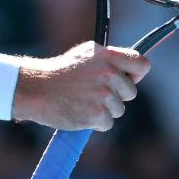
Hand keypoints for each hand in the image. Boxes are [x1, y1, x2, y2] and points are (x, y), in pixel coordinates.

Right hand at [14, 41, 149, 130]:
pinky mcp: (96, 114)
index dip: (135, 74)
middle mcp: (108, 74)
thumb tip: (134, 69)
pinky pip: (107, 123)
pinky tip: (80, 111)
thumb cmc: (61, 72)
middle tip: (93, 91)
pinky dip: (95, 122)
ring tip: (83, 100)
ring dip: (104, 110)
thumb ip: (110, 59)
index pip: (142, 64)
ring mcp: (103, 95)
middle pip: (131, 93)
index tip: (126, 78)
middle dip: (116, 95)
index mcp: (108, 56)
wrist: (36, 89)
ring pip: (119, 110)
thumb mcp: (86, 55)